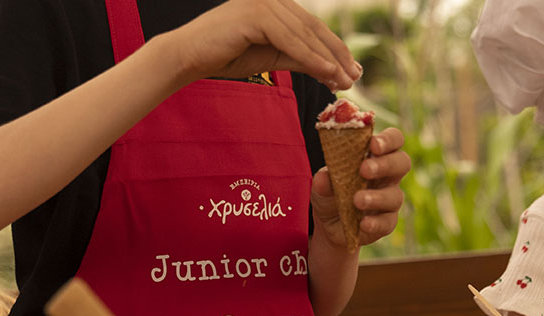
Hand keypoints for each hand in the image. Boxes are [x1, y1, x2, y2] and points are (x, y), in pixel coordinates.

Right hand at [166, 0, 360, 90]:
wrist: (188, 57)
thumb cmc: (225, 57)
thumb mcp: (270, 57)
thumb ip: (298, 58)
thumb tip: (330, 70)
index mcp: (276, 4)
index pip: (312, 27)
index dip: (334, 49)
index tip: (352, 70)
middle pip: (313, 29)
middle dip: (337, 55)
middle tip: (354, 77)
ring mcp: (263, 2)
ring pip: (304, 35)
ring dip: (328, 60)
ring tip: (345, 80)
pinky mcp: (254, 14)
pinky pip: (289, 40)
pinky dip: (310, 57)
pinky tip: (327, 73)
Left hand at [311, 127, 408, 247]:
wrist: (328, 226)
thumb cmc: (330, 195)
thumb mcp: (321, 186)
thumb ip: (323, 180)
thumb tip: (323, 177)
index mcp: (375, 157)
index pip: (393, 140)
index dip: (388, 140)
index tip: (373, 144)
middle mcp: (387, 176)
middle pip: (402, 163)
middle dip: (385, 164)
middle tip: (364, 169)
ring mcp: (389, 199)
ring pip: (395, 195)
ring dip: (376, 197)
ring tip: (357, 200)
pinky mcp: (386, 222)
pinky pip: (388, 222)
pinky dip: (375, 222)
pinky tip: (363, 223)